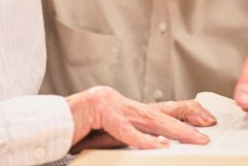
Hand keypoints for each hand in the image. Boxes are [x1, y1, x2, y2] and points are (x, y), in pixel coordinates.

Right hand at [67, 87, 210, 151]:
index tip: (203, 123)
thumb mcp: (104, 138)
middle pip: (159, 111)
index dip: (182, 115)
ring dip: (174, 131)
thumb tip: (157, 146)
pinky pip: (125, 130)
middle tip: (206, 133)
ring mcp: (108, 101)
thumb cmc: (70, 134)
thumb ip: (127, 139)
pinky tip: (160, 147)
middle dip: (186, 123)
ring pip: (149, 118)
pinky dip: (144, 141)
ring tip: (194, 140)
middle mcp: (117, 99)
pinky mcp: (98, 110)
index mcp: (120, 105)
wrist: (42, 126)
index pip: (156, 109)